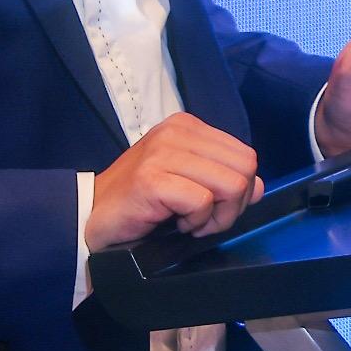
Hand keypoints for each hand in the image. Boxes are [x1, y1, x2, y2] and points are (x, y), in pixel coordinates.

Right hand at [85, 113, 262, 248]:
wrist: (91, 216)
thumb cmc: (141, 201)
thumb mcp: (187, 182)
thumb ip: (222, 178)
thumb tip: (259, 186)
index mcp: (188, 126)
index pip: (245, 155)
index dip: (241, 190)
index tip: (214, 208)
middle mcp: (177, 132)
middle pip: (245, 169)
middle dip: (233, 205)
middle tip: (204, 220)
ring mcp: (163, 153)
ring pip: (230, 184)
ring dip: (215, 216)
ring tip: (189, 222)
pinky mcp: (152, 179)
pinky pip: (203, 202)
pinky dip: (196, 222)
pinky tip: (175, 223)